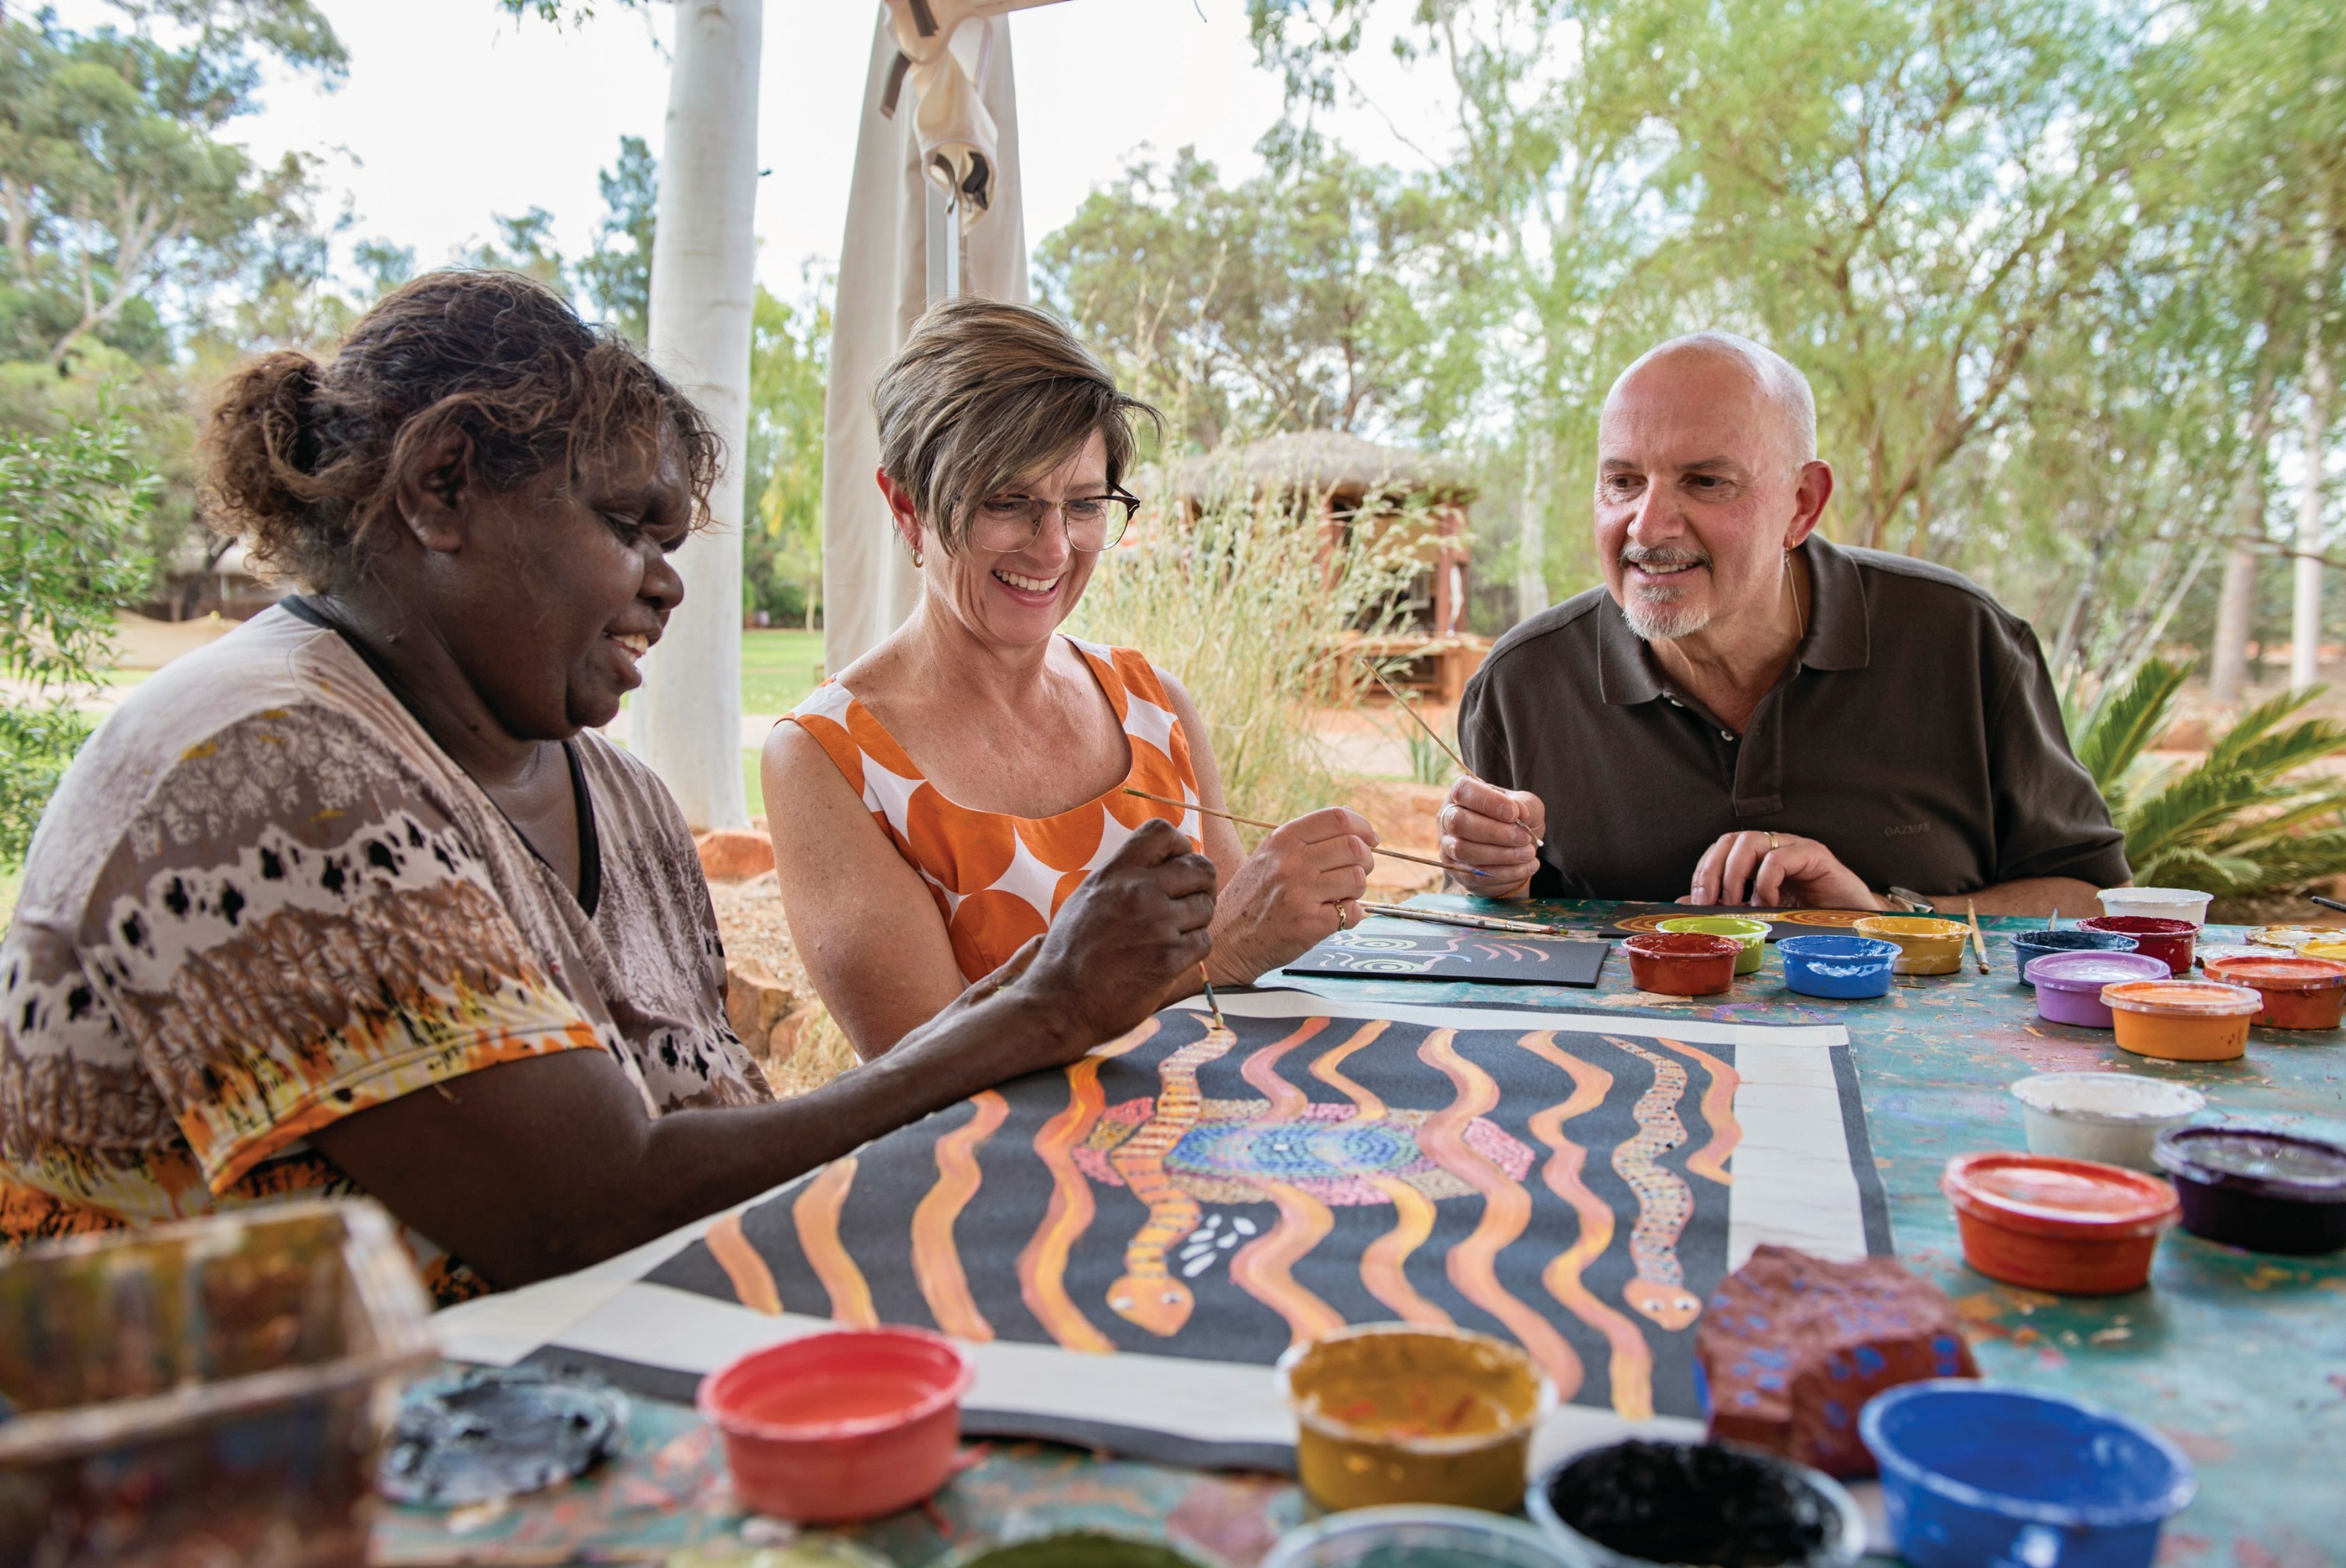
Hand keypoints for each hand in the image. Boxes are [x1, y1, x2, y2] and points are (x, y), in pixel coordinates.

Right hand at [1003, 819, 1218, 1057]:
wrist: (1060, 1003)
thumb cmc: (1070, 953)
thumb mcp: (1087, 898)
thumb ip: (1121, 878)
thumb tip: (1159, 864)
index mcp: (1115, 873)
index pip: (1162, 832)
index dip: (1181, 846)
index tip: (1179, 864)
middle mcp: (1138, 892)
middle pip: (1200, 868)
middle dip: (1202, 885)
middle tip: (1191, 902)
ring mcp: (1156, 925)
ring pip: (1206, 906)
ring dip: (1197, 920)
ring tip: (1176, 933)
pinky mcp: (1168, 959)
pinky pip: (1204, 941)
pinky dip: (1193, 949)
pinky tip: (1172, 957)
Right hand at [1207, 806, 1378, 981]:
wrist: (1224, 942)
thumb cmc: (1252, 899)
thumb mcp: (1268, 856)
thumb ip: (1305, 838)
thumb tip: (1350, 818)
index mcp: (1282, 840)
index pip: (1338, 818)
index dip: (1363, 827)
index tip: (1370, 840)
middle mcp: (1291, 862)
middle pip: (1355, 848)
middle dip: (1365, 861)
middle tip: (1355, 873)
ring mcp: (1300, 893)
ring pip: (1358, 879)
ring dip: (1356, 891)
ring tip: (1337, 898)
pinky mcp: (1310, 924)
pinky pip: (1354, 912)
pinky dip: (1350, 916)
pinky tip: (1330, 918)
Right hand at [1439, 778, 1544, 897]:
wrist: (1515, 851)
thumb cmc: (1516, 821)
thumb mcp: (1527, 806)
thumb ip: (1525, 805)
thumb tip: (1520, 812)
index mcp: (1462, 794)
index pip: (1464, 790)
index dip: (1488, 802)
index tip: (1514, 814)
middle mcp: (1448, 817)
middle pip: (1458, 822)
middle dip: (1494, 832)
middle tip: (1524, 838)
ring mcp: (1448, 845)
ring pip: (1463, 850)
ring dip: (1501, 854)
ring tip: (1528, 853)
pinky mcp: (1456, 871)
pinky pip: (1475, 874)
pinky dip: (1505, 873)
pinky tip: (1527, 867)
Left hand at [1683, 831, 1886, 909]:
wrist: (1852, 921)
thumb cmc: (1806, 916)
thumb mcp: (1758, 912)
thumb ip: (1725, 905)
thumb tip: (1683, 904)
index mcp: (1756, 856)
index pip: (1720, 849)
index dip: (1704, 871)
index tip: (1698, 901)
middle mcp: (1773, 845)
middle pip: (1731, 839)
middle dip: (1713, 870)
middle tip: (1711, 902)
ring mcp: (1793, 847)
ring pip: (1751, 841)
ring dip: (1736, 875)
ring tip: (1739, 904)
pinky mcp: (1814, 854)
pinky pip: (1780, 857)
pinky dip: (1766, 881)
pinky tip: (1769, 903)